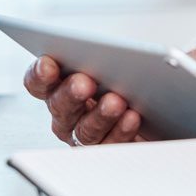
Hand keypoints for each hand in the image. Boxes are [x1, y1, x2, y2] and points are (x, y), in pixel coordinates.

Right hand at [22, 55, 142, 145]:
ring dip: (99, 115)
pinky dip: (120, 131)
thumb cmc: (134, 81)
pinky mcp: (109, 152)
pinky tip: (131, 117)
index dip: (39, 74)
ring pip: (84, 130)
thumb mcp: (118, 61)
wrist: (157, 113)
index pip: (39, 82)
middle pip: (59, 106)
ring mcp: (86, 136)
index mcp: (61, 86)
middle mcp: (68, 114)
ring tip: (115, 102)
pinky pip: (111, 144)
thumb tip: (111, 44)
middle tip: (84, 82)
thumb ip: (104, 55)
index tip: (48, 64)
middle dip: (70, 93)